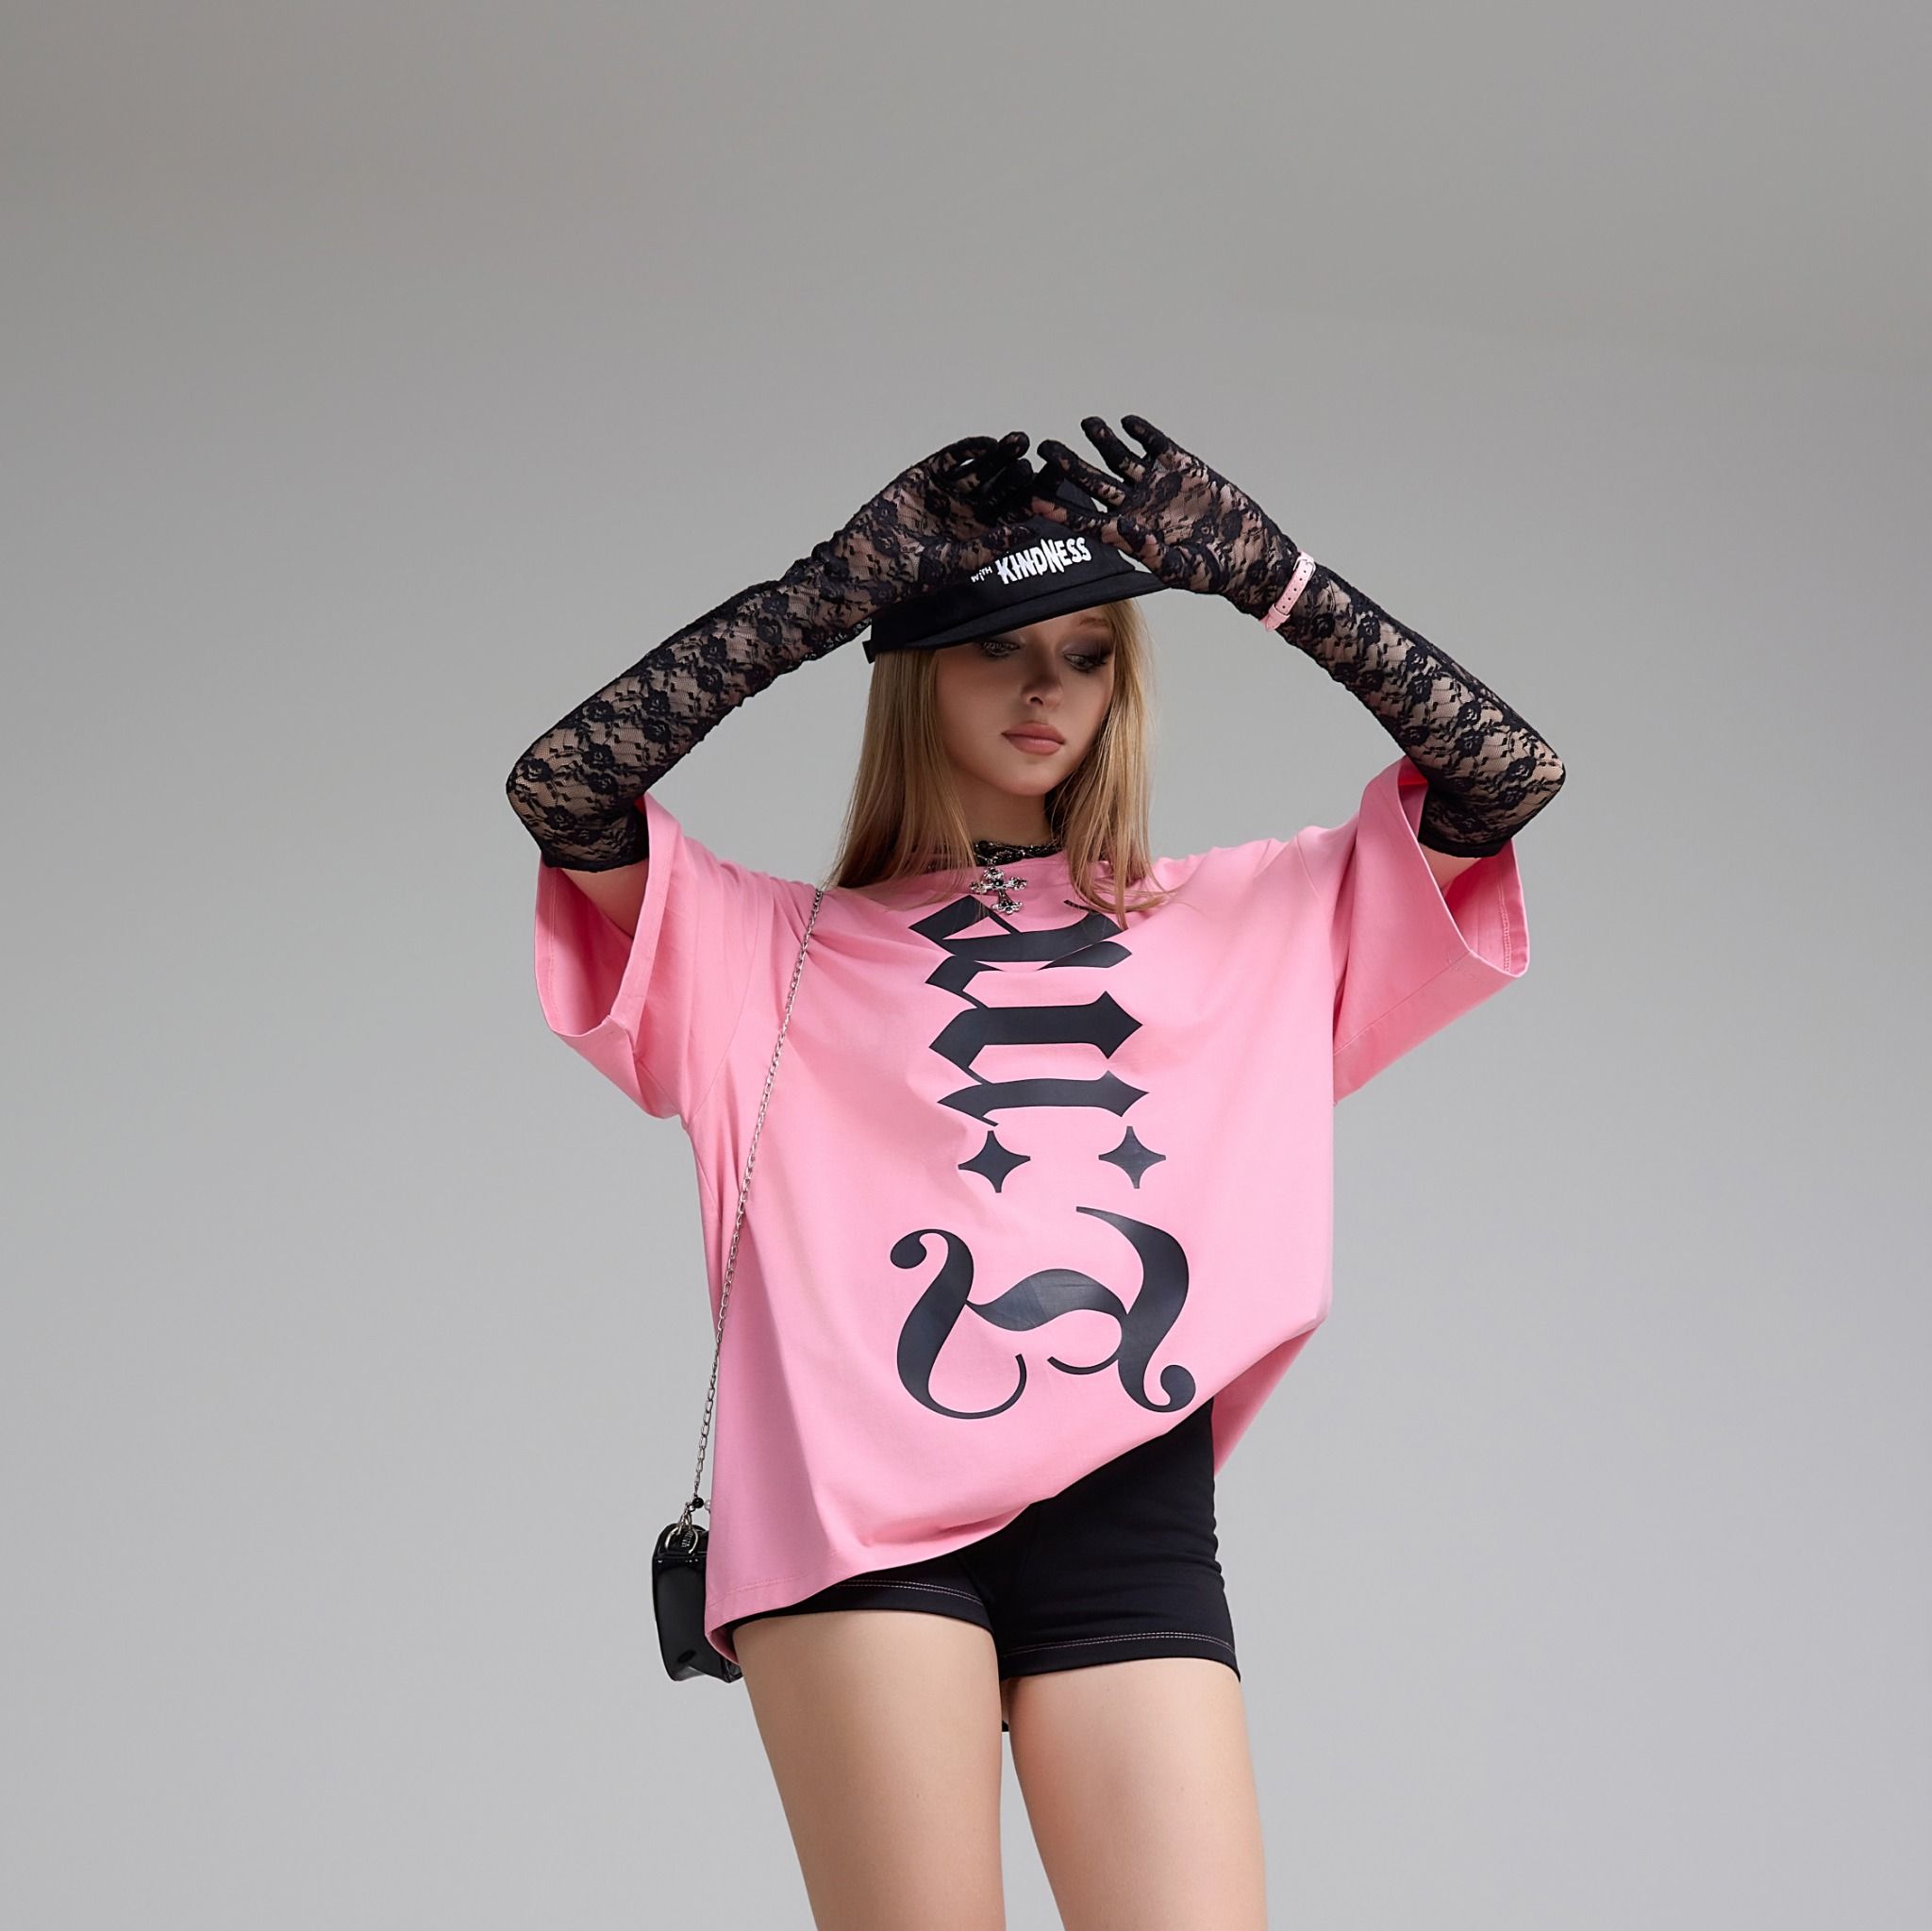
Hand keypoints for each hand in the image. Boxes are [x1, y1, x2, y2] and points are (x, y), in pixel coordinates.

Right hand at [797, 431, 1043, 633]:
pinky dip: (968, 451)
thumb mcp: (958, 562)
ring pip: (980, 470)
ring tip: (1019, 442)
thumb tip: (1031, 532)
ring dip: (999, 457)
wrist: (867, 563)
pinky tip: (986, 444)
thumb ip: (993, 546)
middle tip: (1040, 461)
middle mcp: (968, 512)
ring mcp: (948, 493)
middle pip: (1001, 488)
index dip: (1031, 502)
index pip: (1013, 514)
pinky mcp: (926, 476)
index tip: (1053, 491)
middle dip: (1018, 476)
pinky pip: (952, 460)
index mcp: (981, 535)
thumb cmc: (912, 575)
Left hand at [1028, 415, 1301, 620]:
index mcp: (1127, 533)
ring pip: (1120, 459)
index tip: (1032, 498)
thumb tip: (1122, 526)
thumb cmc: (1211, 572)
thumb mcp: (1178, 568)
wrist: (1249, 554)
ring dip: (1103, 441)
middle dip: (1069, 466)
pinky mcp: (1182, 468)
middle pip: (1093, 483)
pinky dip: (1143, 433)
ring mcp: (1157, 485)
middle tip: (1045, 448)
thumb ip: (1148, 550)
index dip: (1057, 508)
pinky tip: (1127, 422)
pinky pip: (1156, 446)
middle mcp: (1136, 506)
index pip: (1083, 519)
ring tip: (1087, 423)